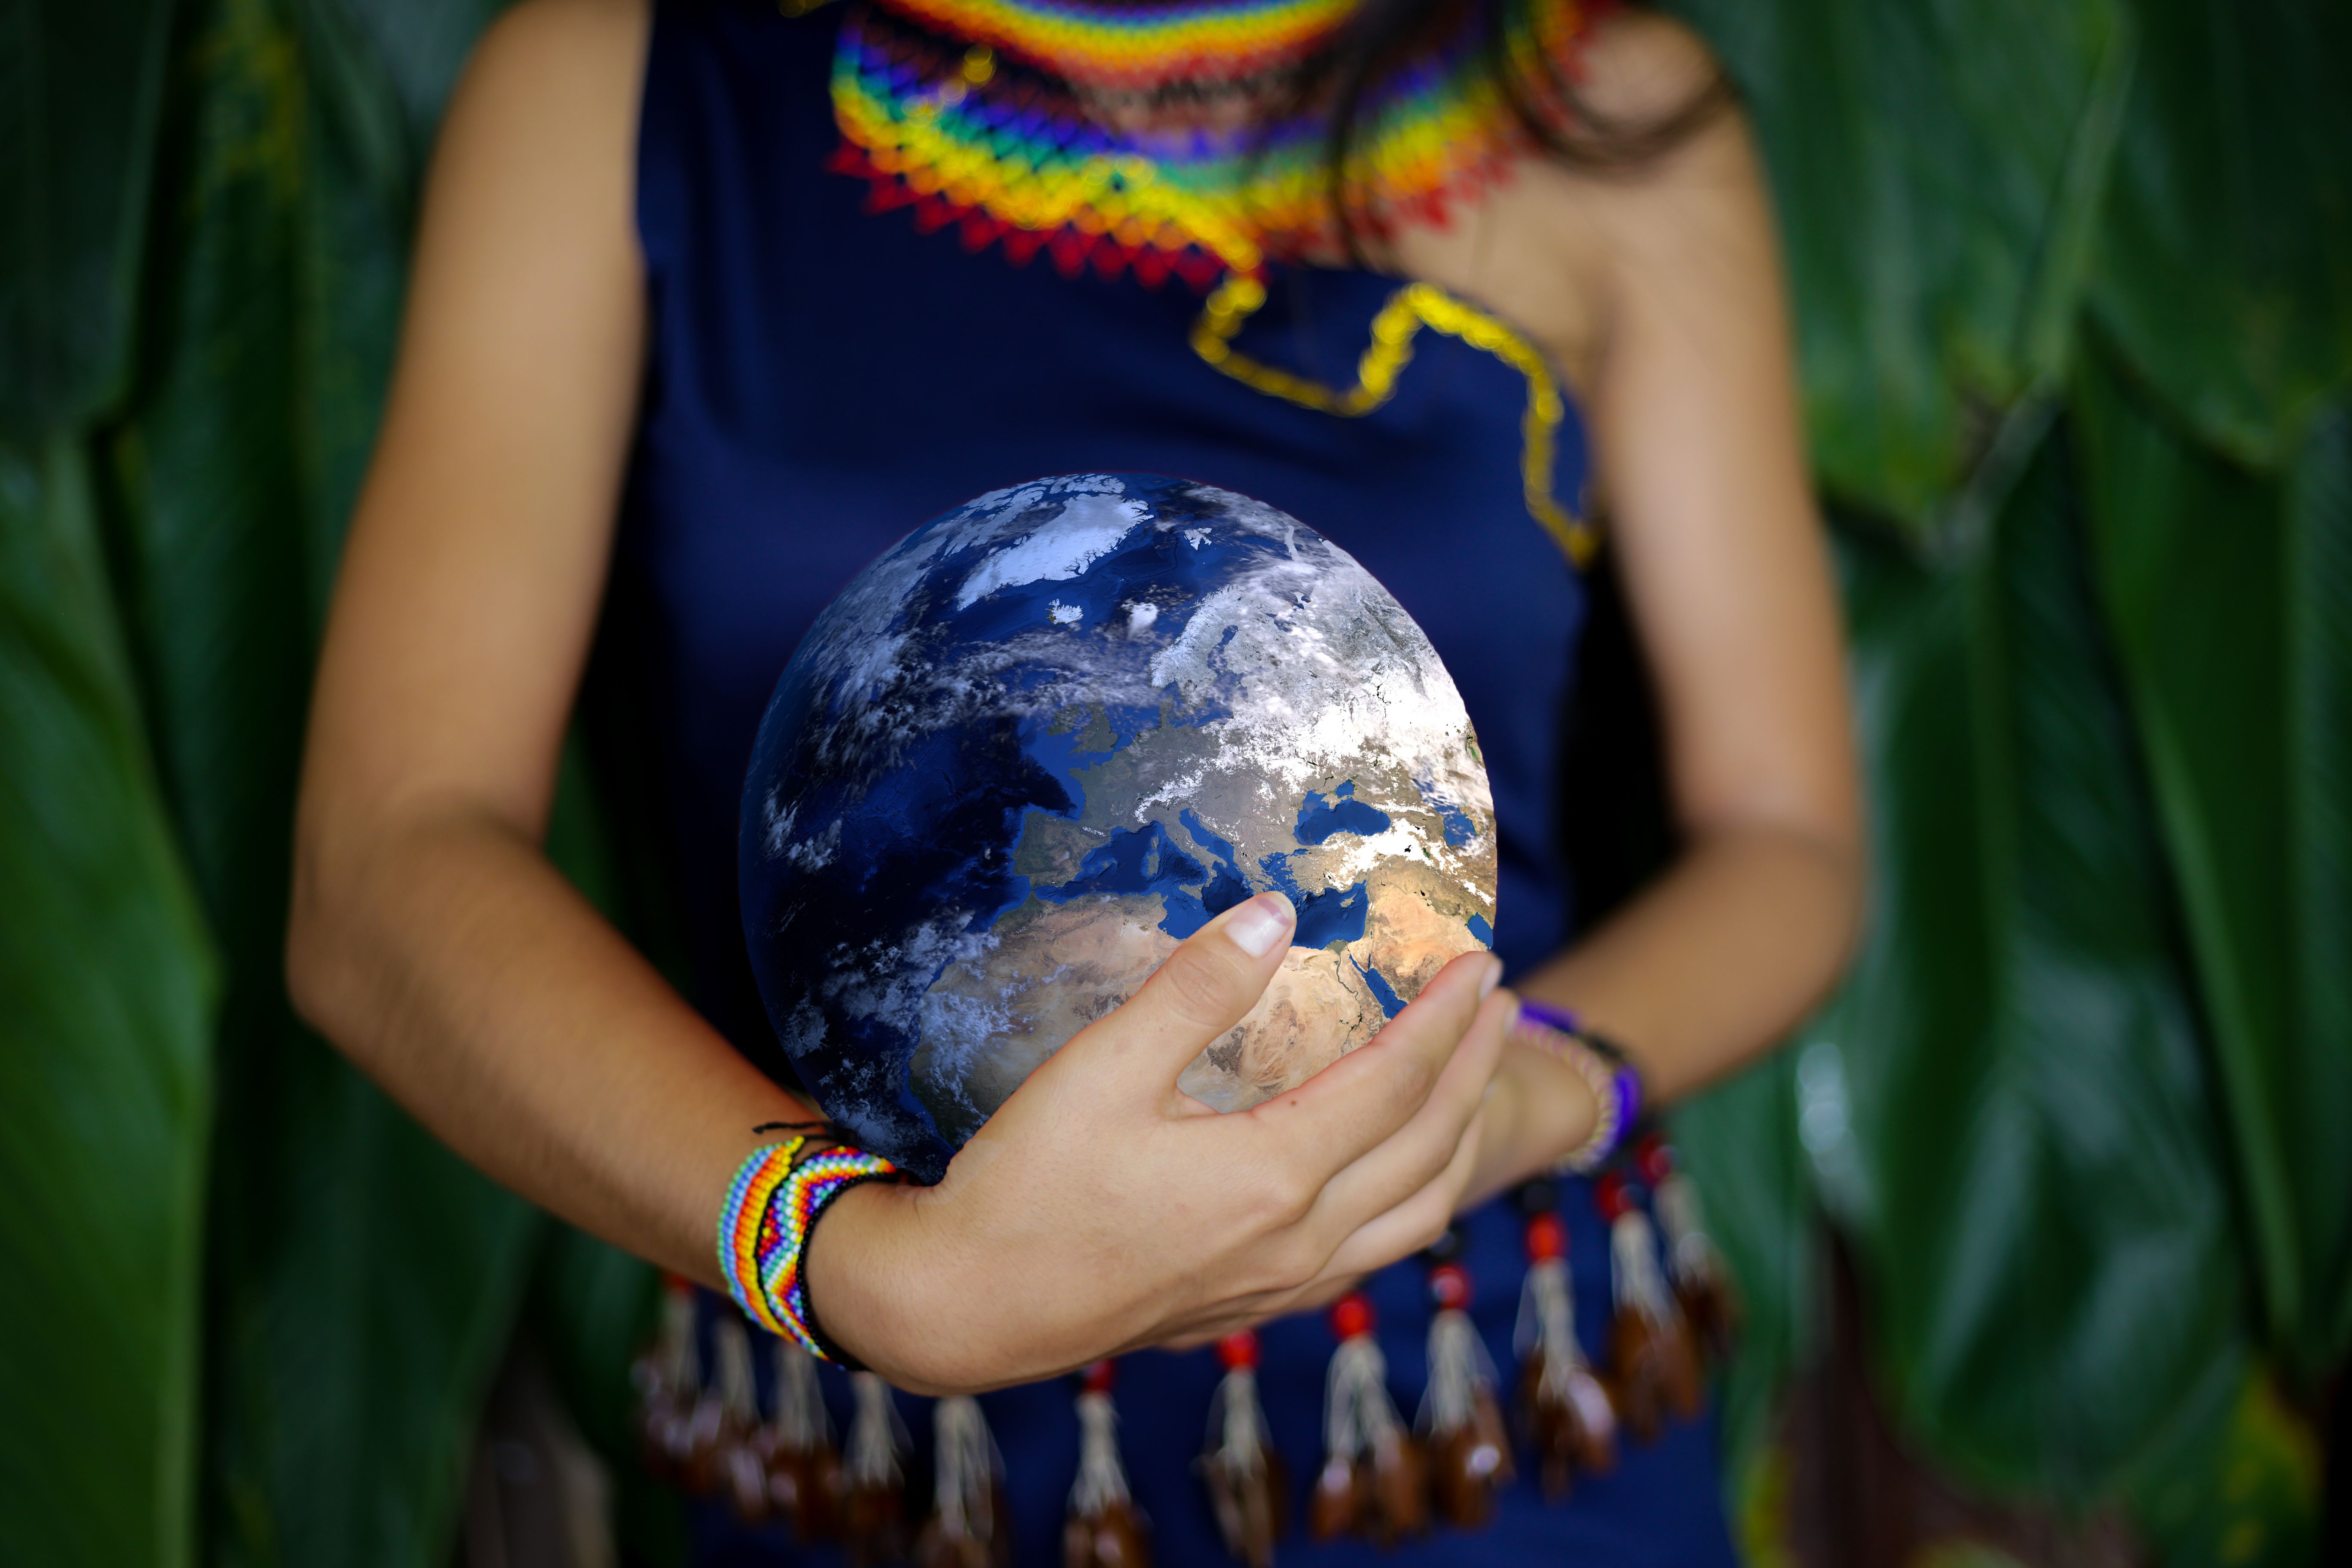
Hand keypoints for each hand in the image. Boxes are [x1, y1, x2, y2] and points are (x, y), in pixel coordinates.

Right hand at [804, 891, 1515, 1392]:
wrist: (967, 1309)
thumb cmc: (1025, 1184)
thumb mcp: (1101, 1066)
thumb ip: (1196, 988)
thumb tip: (1276, 913)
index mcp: (1273, 1175)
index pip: (1397, 1081)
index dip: (1446, 1014)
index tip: (1481, 958)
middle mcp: (1298, 1240)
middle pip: (1429, 1146)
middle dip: (1476, 1066)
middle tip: (1500, 1001)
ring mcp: (1281, 1285)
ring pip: (1417, 1215)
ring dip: (1459, 1140)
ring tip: (1474, 1081)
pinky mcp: (1252, 1308)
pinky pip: (1373, 1255)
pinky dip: (1414, 1204)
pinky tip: (1399, 1177)